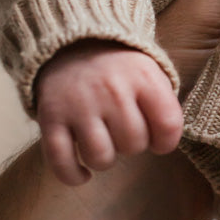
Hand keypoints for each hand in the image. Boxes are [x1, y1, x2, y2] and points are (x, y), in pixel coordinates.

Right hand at [37, 41, 183, 185]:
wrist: (71, 44)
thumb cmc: (119, 69)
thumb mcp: (150, 72)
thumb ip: (164, 104)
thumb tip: (164, 144)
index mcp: (143, 77)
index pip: (168, 125)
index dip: (166, 142)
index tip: (158, 139)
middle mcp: (112, 91)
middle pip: (133, 145)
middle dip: (132, 145)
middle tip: (122, 129)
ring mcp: (79, 105)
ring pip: (100, 158)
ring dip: (104, 159)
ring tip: (104, 143)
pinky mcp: (51, 118)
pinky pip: (62, 162)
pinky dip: (73, 175)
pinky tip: (83, 174)